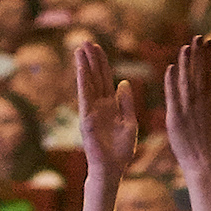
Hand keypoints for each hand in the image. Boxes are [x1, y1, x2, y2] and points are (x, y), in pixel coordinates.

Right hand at [75, 42, 138, 177]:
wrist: (112, 169)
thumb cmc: (121, 151)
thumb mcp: (130, 122)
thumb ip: (126, 103)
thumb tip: (123, 82)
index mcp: (111, 106)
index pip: (106, 79)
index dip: (102, 63)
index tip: (98, 47)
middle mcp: (99, 106)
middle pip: (95, 77)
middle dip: (91, 59)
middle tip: (86, 41)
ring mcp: (91, 111)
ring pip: (88, 83)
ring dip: (84, 66)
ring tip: (80, 48)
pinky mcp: (86, 119)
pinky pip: (84, 96)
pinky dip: (82, 82)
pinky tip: (80, 68)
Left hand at [161, 37, 210, 172]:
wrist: (200, 160)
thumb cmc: (209, 138)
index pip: (210, 73)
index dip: (209, 56)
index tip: (209, 41)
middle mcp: (200, 102)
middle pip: (199, 74)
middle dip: (199, 55)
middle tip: (198, 37)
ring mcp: (187, 109)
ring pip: (186, 82)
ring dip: (186, 64)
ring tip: (186, 47)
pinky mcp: (175, 117)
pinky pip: (172, 96)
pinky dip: (171, 82)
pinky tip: (170, 68)